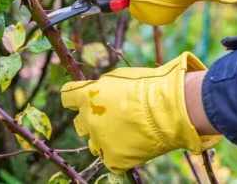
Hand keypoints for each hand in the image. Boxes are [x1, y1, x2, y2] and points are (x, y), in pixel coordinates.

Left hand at [61, 52, 220, 172]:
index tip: (82, 99)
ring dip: (104, 137)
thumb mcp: (119, 77)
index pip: (67, 97)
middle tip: (110, 117)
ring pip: (93, 143)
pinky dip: (118, 154)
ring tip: (125, 132)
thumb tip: (97, 91)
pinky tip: (132, 145)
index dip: (75, 98)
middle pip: (79, 123)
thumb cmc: (149, 86)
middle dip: (91, 119)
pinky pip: (109, 159)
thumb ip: (102, 87)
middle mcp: (89, 119)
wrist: (169, 108)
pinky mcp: (114, 158)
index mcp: (87, 96)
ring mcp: (100, 140)